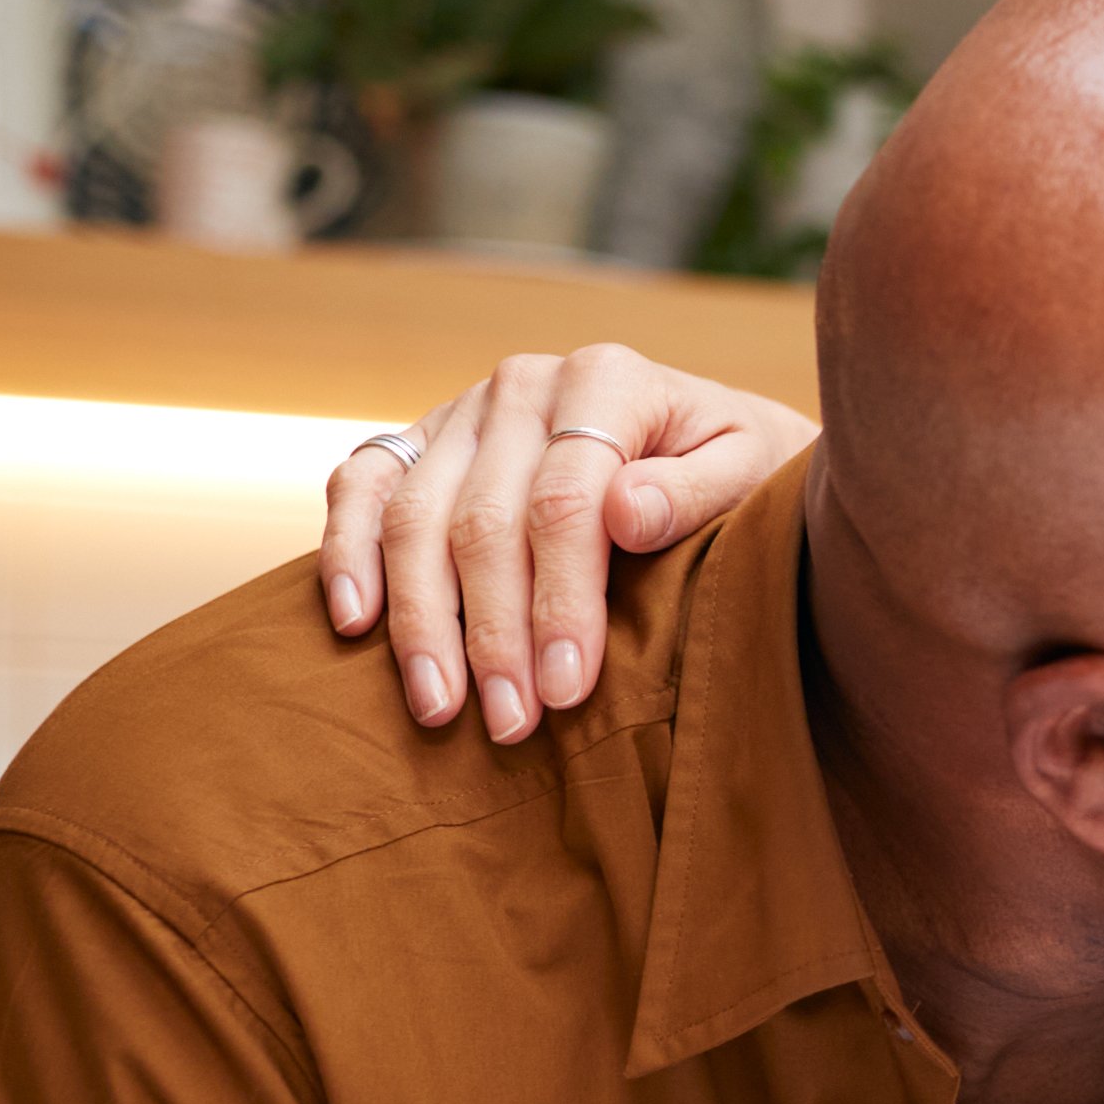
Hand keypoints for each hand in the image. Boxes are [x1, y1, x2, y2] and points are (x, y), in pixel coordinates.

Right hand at [320, 345, 811, 741]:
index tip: (568, 688)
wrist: (716, 439)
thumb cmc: (743, 470)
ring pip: (413, 516)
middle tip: (510, 722)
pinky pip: (363, 485)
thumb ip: (698, 490)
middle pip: (483, 520)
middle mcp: (525, 386)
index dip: (560, 601)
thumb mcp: (756, 472)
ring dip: (420, 620)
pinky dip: (347, 552)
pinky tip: (355, 625)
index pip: (565, 504)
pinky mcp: (422, 440)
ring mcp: (464, 410)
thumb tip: (628, 513)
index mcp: (607, 380)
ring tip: (440, 708)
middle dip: (492, 633)